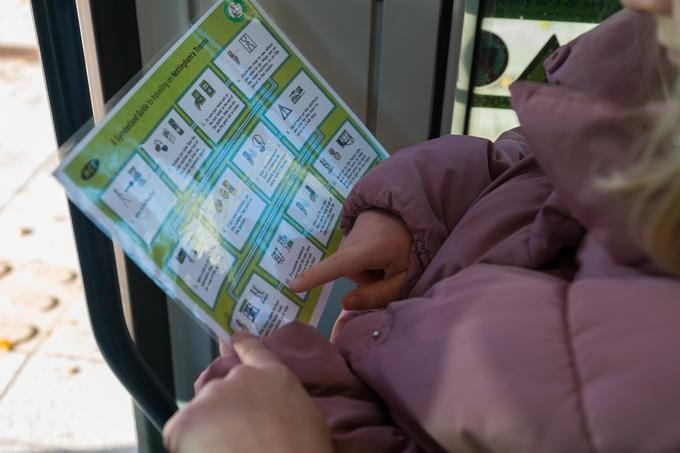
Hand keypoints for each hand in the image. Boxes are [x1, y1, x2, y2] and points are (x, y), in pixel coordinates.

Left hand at [163, 333, 332, 452]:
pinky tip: (208, 452)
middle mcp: (240, 377)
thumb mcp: (307, 414)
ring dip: (208, 428)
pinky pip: (179, 431)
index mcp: (273, 375)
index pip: (252, 349)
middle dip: (225, 409)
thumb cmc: (303, 449)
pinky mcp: (188, 419)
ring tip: (226, 448)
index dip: (241, 343)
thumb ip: (284, 398)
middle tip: (238, 435)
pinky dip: (188, 444)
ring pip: (201, 411)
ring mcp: (213, 395)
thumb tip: (273, 404)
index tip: (234, 338)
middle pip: (222, 388)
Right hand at [290, 209, 411, 309]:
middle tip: (391, 269)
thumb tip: (345, 304)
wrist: (412, 209)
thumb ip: (379, 294)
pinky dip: (365, 257)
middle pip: (351, 273)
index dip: (316, 276)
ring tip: (389, 255)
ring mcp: (351, 229)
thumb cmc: (412, 245)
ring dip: (368, 267)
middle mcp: (355, 236)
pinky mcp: (350, 227)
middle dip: (368, 278)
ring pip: (351, 264)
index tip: (293, 285)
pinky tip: (381, 247)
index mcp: (371, 247)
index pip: (340, 264)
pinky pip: (352, 253)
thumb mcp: (405, 277)